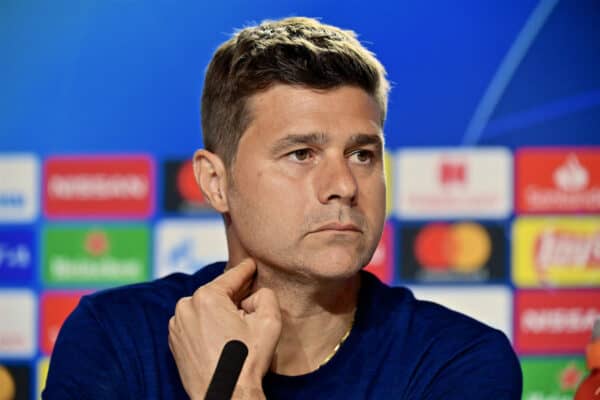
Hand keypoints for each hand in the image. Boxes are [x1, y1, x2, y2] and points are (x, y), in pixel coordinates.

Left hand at [168, 259, 281, 399]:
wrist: (224, 395)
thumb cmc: (246, 361)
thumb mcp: (269, 321)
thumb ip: (266, 294)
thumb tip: (254, 294)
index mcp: (206, 296)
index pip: (232, 276)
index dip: (246, 269)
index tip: (251, 263)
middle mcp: (186, 306)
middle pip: (218, 293)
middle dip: (235, 298)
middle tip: (250, 309)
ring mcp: (177, 325)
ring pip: (206, 308)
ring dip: (220, 313)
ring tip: (237, 331)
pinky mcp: (174, 341)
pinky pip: (195, 324)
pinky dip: (208, 326)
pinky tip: (223, 340)